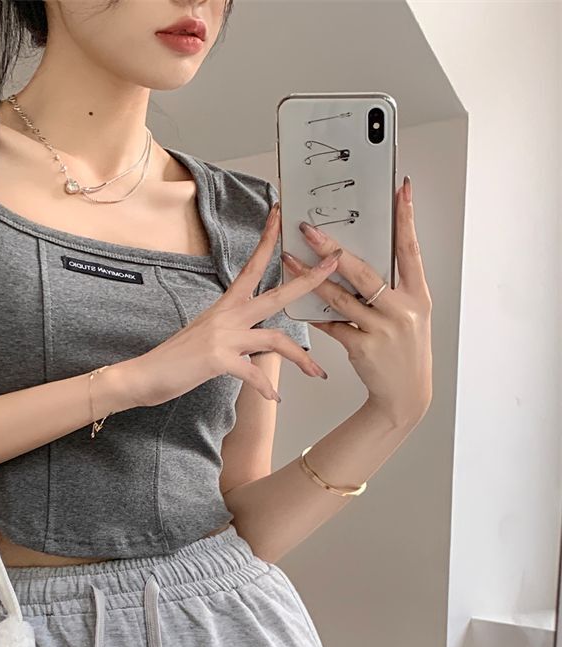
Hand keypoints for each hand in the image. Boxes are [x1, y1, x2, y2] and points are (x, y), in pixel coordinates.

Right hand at [118, 203, 342, 408]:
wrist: (144, 374)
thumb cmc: (175, 358)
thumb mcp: (207, 336)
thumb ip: (232, 331)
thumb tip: (251, 337)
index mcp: (225, 306)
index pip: (252, 267)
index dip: (268, 240)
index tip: (282, 217)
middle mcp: (227, 316)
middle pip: (277, 294)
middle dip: (309, 280)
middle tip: (335, 264)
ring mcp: (223, 336)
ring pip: (275, 338)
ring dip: (301, 358)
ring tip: (318, 372)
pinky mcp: (218, 359)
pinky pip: (253, 372)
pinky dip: (266, 388)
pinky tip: (274, 398)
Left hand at [282, 175, 432, 428]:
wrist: (405, 395)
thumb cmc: (404, 350)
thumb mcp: (409, 316)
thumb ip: (390, 290)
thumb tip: (358, 260)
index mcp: (418, 296)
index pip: (411, 249)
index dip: (406, 218)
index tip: (400, 190)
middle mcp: (404, 310)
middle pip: (364, 272)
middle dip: (333, 249)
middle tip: (309, 230)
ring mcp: (384, 330)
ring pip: (341, 297)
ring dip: (311, 279)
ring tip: (290, 261)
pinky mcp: (363, 348)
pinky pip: (333, 324)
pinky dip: (316, 313)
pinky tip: (298, 301)